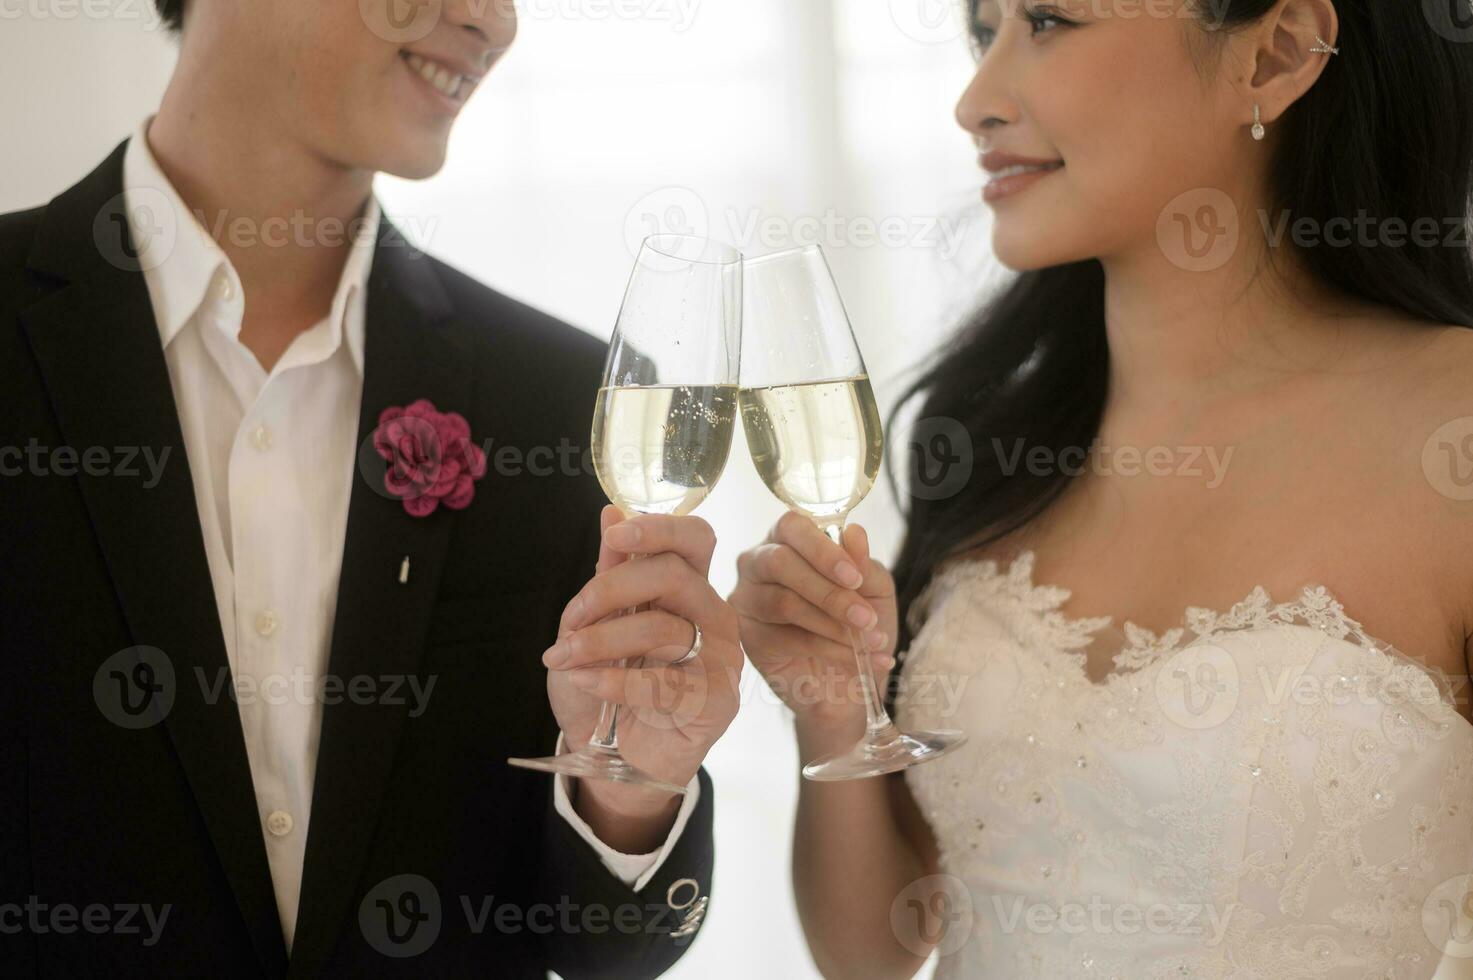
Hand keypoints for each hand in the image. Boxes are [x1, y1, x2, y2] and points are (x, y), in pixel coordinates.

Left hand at [544, 505, 741, 838]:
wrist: (617, 757)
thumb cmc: (609, 687)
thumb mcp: (595, 625)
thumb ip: (609, 573)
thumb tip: (611, 512)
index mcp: (689, 587)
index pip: (695, 538)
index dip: (659, 528)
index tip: (616, 535)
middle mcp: (713, 615)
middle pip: (674, 574)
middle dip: (610, 590)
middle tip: (571, 618)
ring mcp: (721, 657)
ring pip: (662, 627)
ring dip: (599, 641)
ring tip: (562, 657)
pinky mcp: (717, 700)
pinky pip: (663, 682)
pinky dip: (613, 679)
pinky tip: (584, 680)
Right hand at [729, 511, 896, 732]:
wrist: (850, 678)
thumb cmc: (858, 623)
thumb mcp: (873, 591)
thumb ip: (864, 564)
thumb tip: (855, 533)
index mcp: (789, 540)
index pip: (792, 526)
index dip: (822, 549)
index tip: (855, 577)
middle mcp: (759, 563)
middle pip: (780, 562)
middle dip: (828, 591)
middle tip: (864, 617)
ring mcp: (747, 599)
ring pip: (783, 602)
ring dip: (833, 624)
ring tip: (869, 640)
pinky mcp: (747, 636)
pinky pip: (785, 638)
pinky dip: (828, 648)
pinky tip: (857, 658)